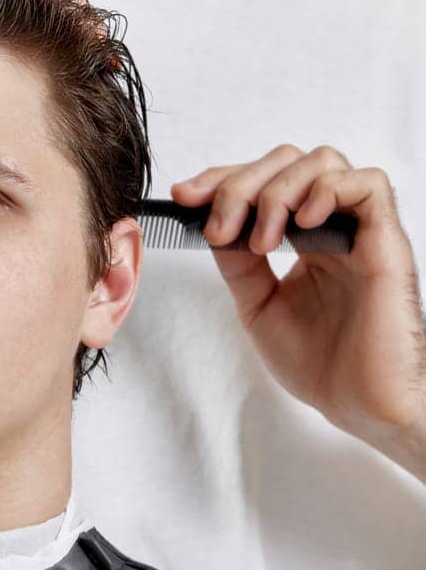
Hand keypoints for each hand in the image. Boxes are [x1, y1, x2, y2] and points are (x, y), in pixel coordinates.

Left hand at [170, 145, 425, 481]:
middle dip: (240, 182)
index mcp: (304, 237)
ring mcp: (360, 230)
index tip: (184, 197)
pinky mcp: (387, 241)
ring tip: (262, 240)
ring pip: (323, 161)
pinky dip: (326, 190)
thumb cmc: (323, 366)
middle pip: (286, 160)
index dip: (221, 178)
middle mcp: (332, 225)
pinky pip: (368, 184)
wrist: (363, 408)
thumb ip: (237, 262)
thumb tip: (211, 218)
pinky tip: (301, 226)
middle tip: (220, 227)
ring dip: (278, 189)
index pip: (262, 179)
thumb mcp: (258, 306)